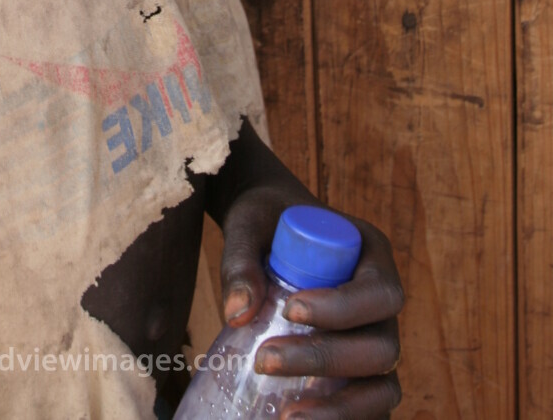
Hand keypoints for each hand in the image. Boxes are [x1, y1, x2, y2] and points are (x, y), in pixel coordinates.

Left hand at [209, 121, 402, 418]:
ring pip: (382, 387)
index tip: (290, 309)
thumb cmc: (264, 220)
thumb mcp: (249, 223)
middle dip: (326, 359)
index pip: (378, 292)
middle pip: (381, 347)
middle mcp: (383, 304)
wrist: (269, 229)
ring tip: (286, 416)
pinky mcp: (358, 373)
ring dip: (339, 408)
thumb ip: (241, 258)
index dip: (343, 309)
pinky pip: (368, 405)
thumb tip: (236, 312)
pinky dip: (341, 418)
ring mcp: (375, 341)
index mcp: (372, 255)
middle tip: (265, 360)